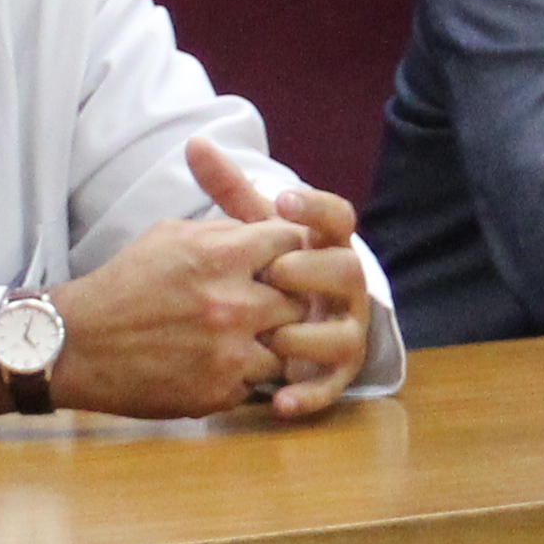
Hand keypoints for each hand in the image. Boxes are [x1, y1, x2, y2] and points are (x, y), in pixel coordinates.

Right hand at [45, 197, 309, 418]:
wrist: (77, 344)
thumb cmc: (123, 284)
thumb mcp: (169, 236)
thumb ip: (222, 232)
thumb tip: (262, 229)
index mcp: (221, 256)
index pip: (290, 242)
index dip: (289, 250)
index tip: (280, 260)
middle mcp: (233, 304)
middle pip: (299, 299)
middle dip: (287, 300)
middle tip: (271, 305)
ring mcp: (230, 352)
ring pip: (286, 348)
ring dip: (270, 343)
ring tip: (247, 338)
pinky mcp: (220, 392)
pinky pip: (257, 383)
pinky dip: (244, 375)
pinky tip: (220, 365)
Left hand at [190, 135, 377, 418]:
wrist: (285, 324)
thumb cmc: (268, 271)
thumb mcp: (249, 233)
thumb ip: (229, 191)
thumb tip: (195, 142)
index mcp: (326, 245)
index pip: (338, 217)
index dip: (315, 207)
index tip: (283, 198)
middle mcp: (345, 288)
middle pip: (347, 271)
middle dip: (312, 271)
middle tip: (276, 271)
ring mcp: (344, 332)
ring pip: (345, 335)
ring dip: (309, 334)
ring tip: (272, 335)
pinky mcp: (333, 375)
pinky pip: (330, 388)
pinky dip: (307, 395)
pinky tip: (278, 401)